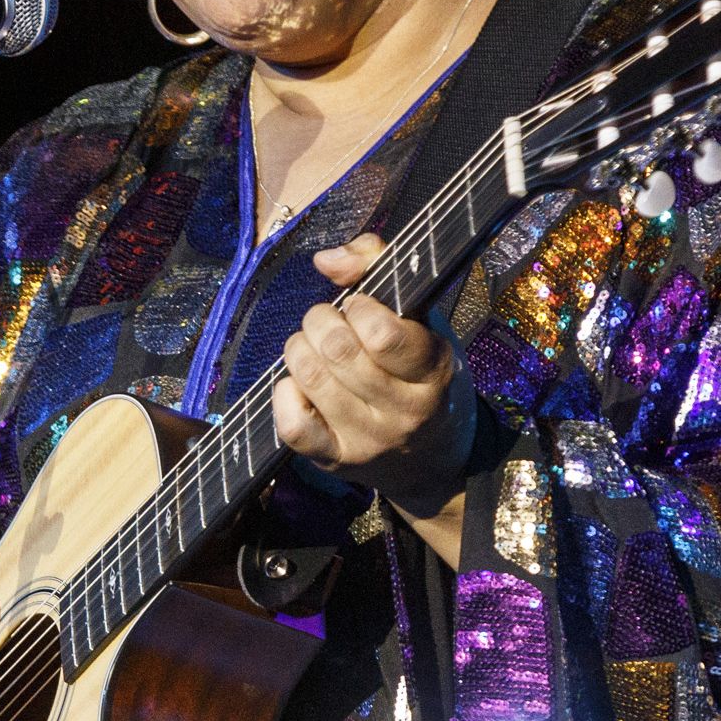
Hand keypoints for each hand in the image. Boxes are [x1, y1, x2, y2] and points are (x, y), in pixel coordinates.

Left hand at [275, 234, 472, 551]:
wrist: (433, 458)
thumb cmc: (422, 373)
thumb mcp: (423, 318)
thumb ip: (379, 266)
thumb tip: (326, 259)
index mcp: (434, 370)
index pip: (382, 334)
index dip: (360, 307)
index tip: (361, 307)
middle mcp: (405, 412)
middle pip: (337, 349)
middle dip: (320, 320)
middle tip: (329, 322)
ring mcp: (369, 441)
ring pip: (310, 377)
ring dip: (299, 348)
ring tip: (312, 347)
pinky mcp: (336, 461)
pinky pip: (292, 425)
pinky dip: (285, 393)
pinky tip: (300, 384)